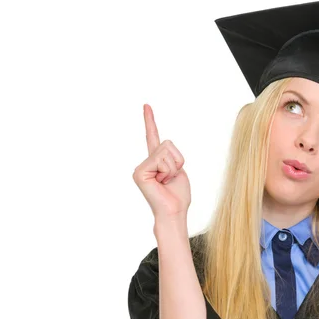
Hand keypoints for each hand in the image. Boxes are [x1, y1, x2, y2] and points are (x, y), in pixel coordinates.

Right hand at [132, 104, 190, 220]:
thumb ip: (172, 157)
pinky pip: (161, 160)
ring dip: (173, 168)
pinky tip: (162, 182)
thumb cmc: (178, 195)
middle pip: (168, 144)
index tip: (146, 106)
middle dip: (177, 161)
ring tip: (167, 181)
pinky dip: (167, 171)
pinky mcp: (139, 172)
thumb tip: (166, 146)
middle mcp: (146, 162)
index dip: (150, 121)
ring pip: (166, 152)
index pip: (153, 137)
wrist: (174, 212)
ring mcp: (140, 167)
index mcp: (156, 161)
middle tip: (171, 179)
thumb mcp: (179, 171)